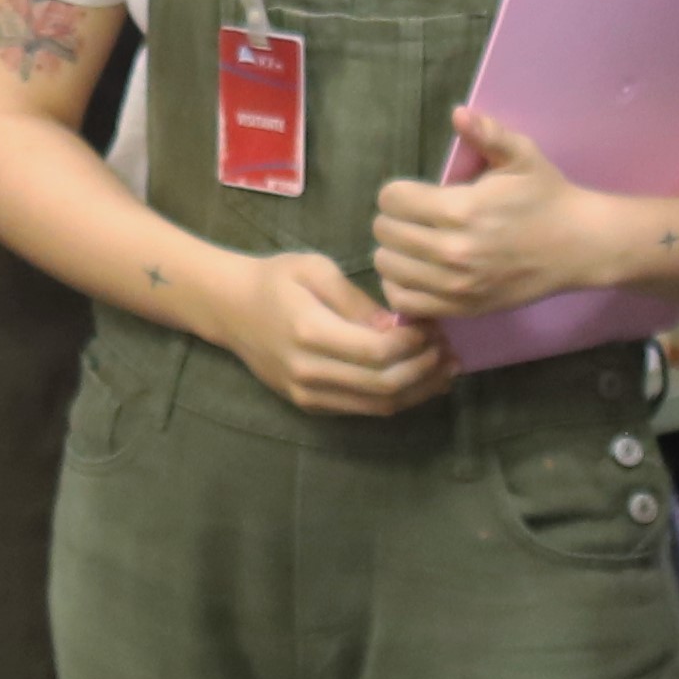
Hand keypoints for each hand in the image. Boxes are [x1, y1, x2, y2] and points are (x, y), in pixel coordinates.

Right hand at [208, 248, 454, 417]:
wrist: (230, 308)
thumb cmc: (275, 279)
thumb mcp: (316, 269)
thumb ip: (357, 300)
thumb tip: (395, 325)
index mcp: (310, 332)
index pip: (377, 352)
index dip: (414, 344)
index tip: (433, 326)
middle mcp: (309, 371)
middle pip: (383, 385)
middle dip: (424, 369)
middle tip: (448, 349)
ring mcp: (308, 394)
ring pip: (378, 405)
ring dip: (418, 390)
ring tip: (444, 369)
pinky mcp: (310, 405)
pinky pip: (362, 409)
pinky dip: (396, 398)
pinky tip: (417, 381)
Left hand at [367, 108, 617, 319]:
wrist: (578, 246)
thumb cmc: (546, 196)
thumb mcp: (521, 156)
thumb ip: (487, 134)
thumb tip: (458, 113)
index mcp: (461, 209)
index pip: (393, 199)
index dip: (398, 192)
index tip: (414, 193)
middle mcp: (453, 250)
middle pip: (386, 233)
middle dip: (393, 219)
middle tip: (413, 216)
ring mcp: (456, 286)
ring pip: (389, 267)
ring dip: (394, 251)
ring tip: (412, 242)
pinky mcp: (463, 308)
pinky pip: (406, 302)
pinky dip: (400, 286)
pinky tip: (414, 272)